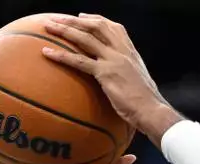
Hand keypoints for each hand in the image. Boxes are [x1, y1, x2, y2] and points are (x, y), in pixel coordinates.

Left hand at [43, 14, 168, 130]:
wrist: (152, 110)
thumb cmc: (147, 103)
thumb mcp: (140, 81)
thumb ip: (128, 73)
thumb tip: (122, 79)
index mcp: (131, 52)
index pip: (114, 27)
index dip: (96, 19)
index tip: (82, 17)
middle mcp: (122, 51)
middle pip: (96, 26)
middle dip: (75, 20)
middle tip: (58, 19)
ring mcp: (113, 60)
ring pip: (85, 38)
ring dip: (64, 30)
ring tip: (47, 26)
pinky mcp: (105, 74)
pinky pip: (79, 61)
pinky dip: (61, 55)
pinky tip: (46, 53)